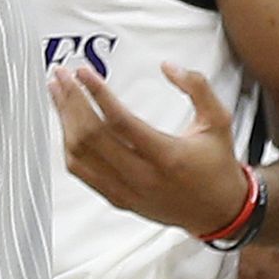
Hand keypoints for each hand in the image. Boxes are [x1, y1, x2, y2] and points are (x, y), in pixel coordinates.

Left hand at [50, 61, 253, 237]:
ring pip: (80, 154)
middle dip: (71, 100)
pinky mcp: (117, 198)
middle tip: (62, 76)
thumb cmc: (217, 167)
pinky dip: (68, 145)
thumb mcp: (218, 122)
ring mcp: (126, 190)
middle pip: (91, 136)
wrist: (221, 212)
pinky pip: (81, 171)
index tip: (83, 72)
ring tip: (58, 93)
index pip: (120, 122)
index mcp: (167, 156)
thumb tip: (168, 66)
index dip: (97, 94)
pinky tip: (66, 124)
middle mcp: (143, 176)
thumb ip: (198, 88)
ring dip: (64, 120)